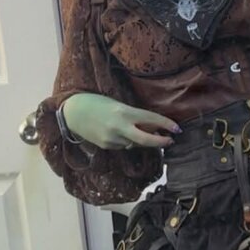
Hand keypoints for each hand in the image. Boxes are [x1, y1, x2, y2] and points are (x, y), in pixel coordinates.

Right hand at [64, 93, 179, 150]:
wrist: (72, 112)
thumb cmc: (96, 103)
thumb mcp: (117, 104)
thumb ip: (134, 116)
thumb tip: (151, 128)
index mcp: (124, 112)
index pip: (150, 119)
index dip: (166, 124)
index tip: (178, 129)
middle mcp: (119, 127)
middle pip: (146, 140)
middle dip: (161, 141)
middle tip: (170, 140)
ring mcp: (112, 139)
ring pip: (134, 144)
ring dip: (140, 140)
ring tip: (136, 129)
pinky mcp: (106, 146)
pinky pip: (122, 146)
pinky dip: (126, 141)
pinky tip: (118, 133)